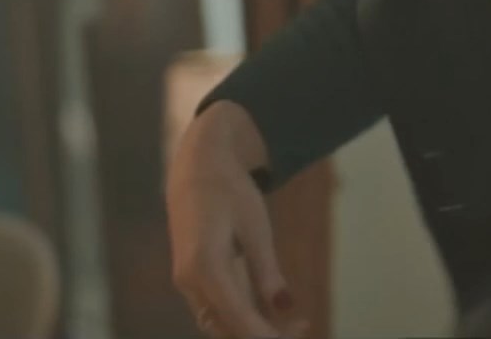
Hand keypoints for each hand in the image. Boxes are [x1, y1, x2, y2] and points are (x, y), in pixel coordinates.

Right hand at [168, 102, 303, 337]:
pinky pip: (216, 310)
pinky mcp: (192, 278)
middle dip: (263, 334)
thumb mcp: (255, 227)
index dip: (266, 334)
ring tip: (293, 324)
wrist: (196, 168)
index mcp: (204, 268)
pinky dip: (242, 318)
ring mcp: (187, 282)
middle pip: (225, 327)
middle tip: (303, 326)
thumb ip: (267, 271)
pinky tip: (270, 314)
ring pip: (218, 323)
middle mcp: (189, 282)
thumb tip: (285, 307)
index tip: (295, 334)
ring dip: (252, 329)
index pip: (237, 317)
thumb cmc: (229, 190)